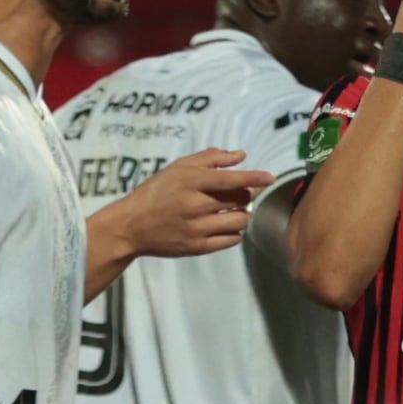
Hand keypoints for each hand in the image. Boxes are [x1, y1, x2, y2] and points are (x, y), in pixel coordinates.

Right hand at [105, 147, 269, 262]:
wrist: (132, 226)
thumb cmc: (156, 192)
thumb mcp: (178, 168)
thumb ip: (210, 159)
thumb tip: (241, 155)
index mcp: (190, 182)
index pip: (230, 179)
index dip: (254, 177)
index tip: (270, 177)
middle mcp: (195, 206)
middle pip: (239, 200)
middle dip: (245, 195)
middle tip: (238, 194)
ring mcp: (197, 229)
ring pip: (240, 221)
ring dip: (243, 214)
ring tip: (232, 210)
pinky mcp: (197, 247)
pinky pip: (231, 240)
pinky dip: (235, 231)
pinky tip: (224, 224)